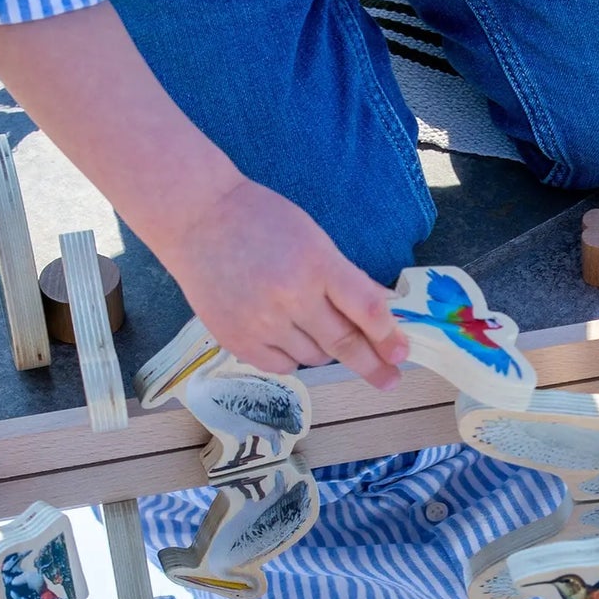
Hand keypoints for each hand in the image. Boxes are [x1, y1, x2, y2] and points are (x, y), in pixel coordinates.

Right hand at [164, 177, 408, 388]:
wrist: (196, 219)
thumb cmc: (260, 220)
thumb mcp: (311, 238)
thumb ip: (342, 278)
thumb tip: (378, 316)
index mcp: (316, 263)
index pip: (366, 309)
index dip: (388, 336)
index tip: (402, 353)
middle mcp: (292, 296)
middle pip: (344, 344)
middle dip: (373, 365)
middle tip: (390, 379)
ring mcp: (263, 321)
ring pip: (314, 358)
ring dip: (323, 350)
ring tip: (307, 323)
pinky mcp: (238, 340)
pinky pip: (282, 366)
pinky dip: (292, 357)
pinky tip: (284, 334)